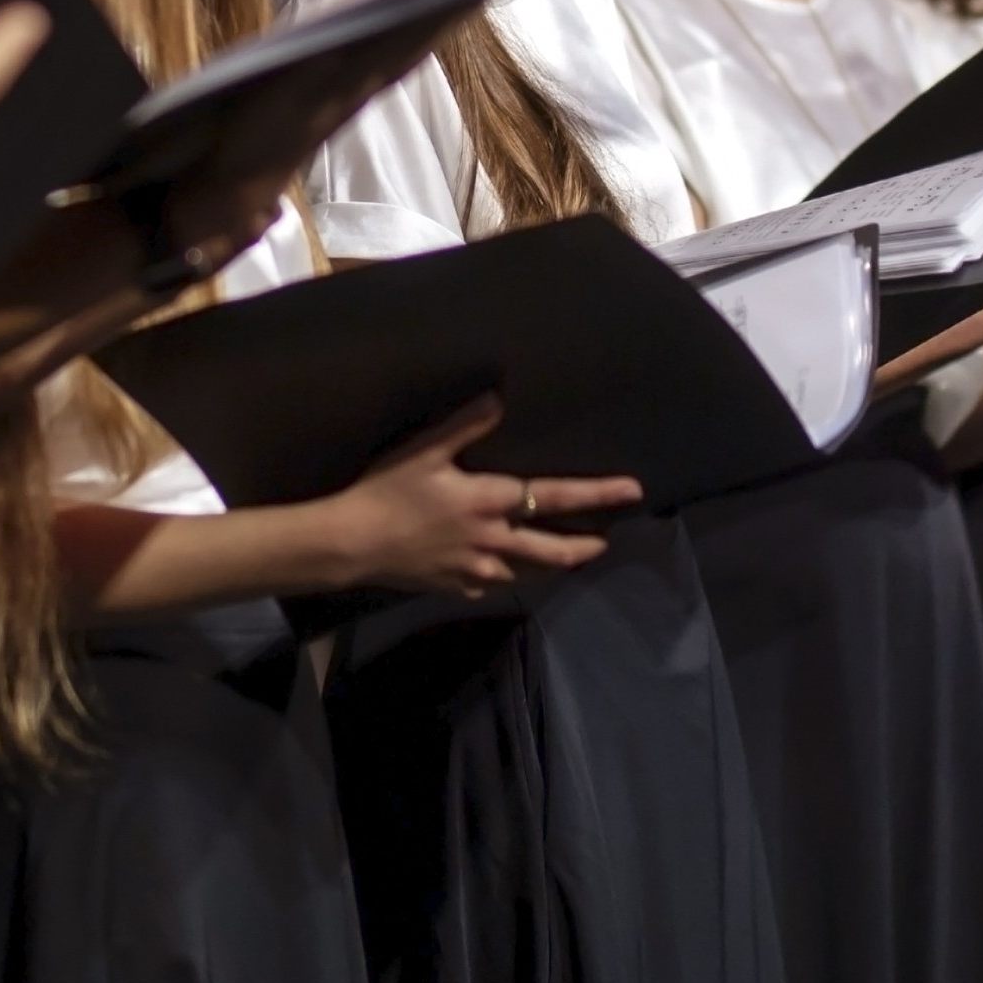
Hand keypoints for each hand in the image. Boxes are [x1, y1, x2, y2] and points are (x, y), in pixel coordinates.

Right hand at [308, 397, 638, 596]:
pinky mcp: (456, 587)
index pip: (555, 497)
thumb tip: (501, 395)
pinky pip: (494, 583)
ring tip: (568, 557)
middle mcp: (493, 540)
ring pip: (528, 573)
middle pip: (553, 550)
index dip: (597, 495)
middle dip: (585, 546)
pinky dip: (510, 575)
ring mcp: (476, 569)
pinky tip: (508, 571)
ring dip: (552, 564)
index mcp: (489, 501)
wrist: (349, 545)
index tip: (632, 491)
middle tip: (606, 543)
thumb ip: (465, 424)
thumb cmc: (384, 492)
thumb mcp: (424, 450)